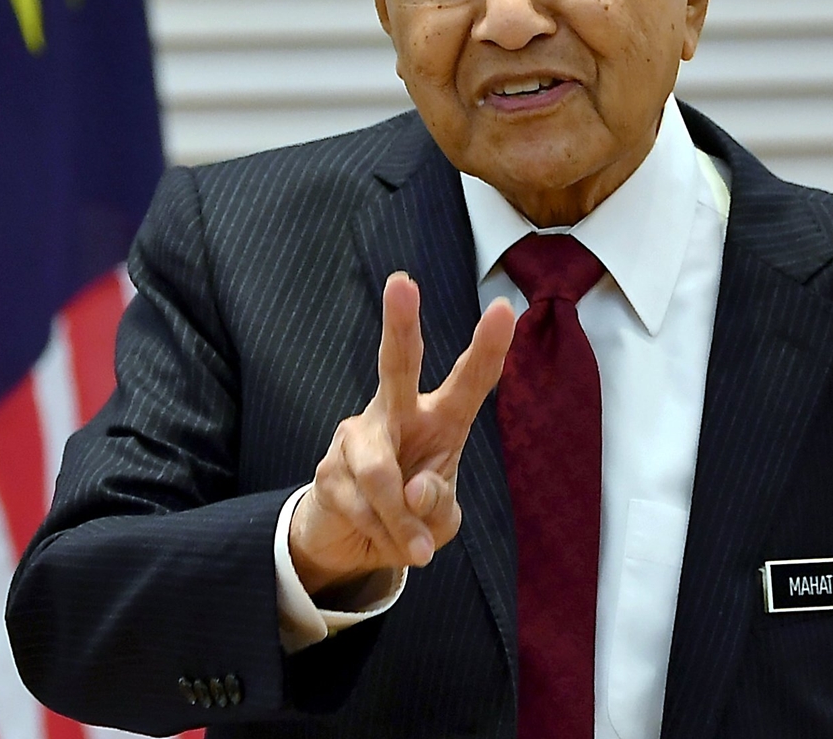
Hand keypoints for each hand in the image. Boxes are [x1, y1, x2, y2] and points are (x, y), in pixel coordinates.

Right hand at [289, 271, 514, 595]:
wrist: (353, 543)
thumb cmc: (412, 516)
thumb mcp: (441, 520)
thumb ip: (439, 505)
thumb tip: (412, 492)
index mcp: (441, 418)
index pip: (470, 380)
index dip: (489, 348)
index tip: (505, 308)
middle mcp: (397, 412)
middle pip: (397, 363)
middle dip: (400, 324)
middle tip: (402, 283)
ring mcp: (356, 436)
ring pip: (381, 476)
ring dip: (400, 524)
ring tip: (417, 549)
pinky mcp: (327, 469)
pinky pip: (360, 507)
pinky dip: (380, 536)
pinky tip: (379, 536)